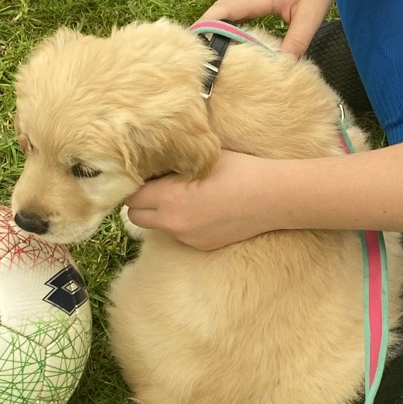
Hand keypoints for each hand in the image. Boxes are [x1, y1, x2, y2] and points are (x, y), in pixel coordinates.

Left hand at [126, 151, 277, 248]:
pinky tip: (204, 210)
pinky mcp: (201, 246)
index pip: (130, 196)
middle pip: (135, 217)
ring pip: (158, 227)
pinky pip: (180, 234)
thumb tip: (152, 162)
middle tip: (154, 188)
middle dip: (140, 203)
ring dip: (161, 214)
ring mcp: (187, 237)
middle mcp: (172, 221)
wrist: (271, 197)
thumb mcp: (201, 158)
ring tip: (183, 198)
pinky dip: (183, 223)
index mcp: (168, 196)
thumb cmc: (239, 170)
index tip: (142, 176)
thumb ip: (173, 164)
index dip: (134, 184)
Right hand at [204, 0, 339, 56]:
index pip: (221, 12)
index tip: (196, 51)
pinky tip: (229, 48)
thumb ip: (297, 41)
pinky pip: (229, 14)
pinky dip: (226, 29)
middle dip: (206, 38)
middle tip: (203, 66)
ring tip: (212, 61)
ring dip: (214, 34)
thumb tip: (284, 67)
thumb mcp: (310, 16)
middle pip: (215, 16)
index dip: (205, 30)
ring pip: (221, 15)